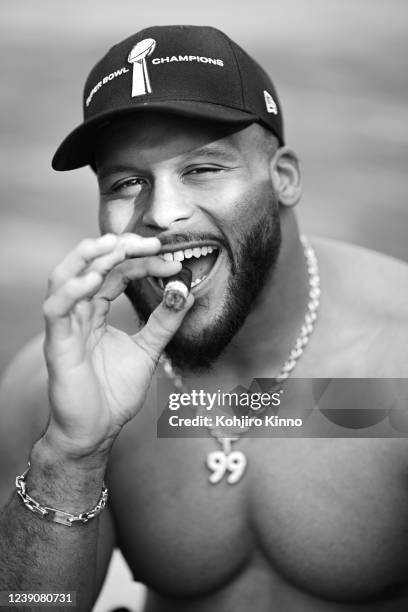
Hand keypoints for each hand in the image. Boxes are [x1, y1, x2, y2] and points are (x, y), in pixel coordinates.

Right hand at [42, 233, 192, 457]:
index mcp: (97, 311)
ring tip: (118, 246)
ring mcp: (66, 326)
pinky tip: (95, 279)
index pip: (118, 273)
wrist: (96, 430)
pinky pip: (56, 308)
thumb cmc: (114, 393)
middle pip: (92, 265)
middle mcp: (79, 312)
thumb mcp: (148, 350)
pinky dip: (73, 289)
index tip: (173, 263)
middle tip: (151, 244)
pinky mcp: (57, 343)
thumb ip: (164, 323)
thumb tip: (185, 294)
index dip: (144, 262)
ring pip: (64, 276)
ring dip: (89, 256)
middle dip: (120, 248)